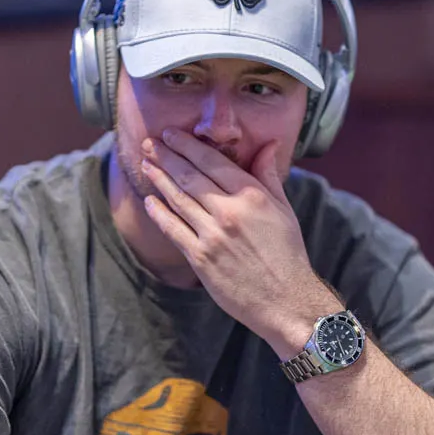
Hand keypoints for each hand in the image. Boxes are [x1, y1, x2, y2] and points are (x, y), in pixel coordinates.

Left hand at [140, 129, 336, 352]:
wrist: (285, 299)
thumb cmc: (287, 253)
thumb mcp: (284, 209)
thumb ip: (269, 175)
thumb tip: (269, 144)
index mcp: (251, 196)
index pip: (212, 162)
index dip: (187, 146)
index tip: (170, 134)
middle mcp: (229, 213)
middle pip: (189, 176)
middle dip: (166, 156)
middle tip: (148, 143)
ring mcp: (212, 236)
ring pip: (178, 200)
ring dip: (158, 179)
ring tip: (146, 164)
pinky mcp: (200, 259)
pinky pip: (173, 230)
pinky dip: (159, 213)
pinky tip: (149, 200)